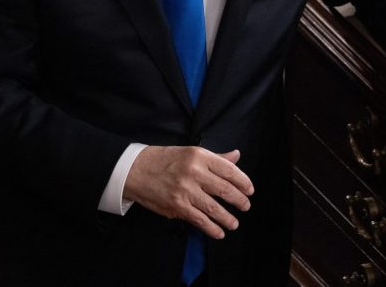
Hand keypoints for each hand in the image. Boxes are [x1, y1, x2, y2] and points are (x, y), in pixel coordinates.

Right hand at [123, 146, 253, 238]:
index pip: (229, 170)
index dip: (243, 181)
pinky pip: (199, 220)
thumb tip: (237, 156)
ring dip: (227, 218)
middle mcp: (194, 172)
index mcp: (199, 156)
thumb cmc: (165, 160)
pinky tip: (219, 232)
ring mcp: (185, 190)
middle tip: (246, 206)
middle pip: (224, 189)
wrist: (135, 170)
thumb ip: (215, 157)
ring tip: (234, 224)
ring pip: (214, 208)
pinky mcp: (176, 206)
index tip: (250, 190)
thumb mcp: (190, 152)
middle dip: (239, 200)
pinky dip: (211, 228)